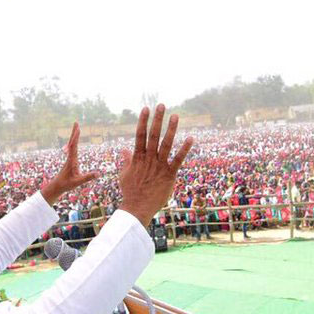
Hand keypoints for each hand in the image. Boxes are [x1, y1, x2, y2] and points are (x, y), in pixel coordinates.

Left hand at [41, 123, 99, 204]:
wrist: (57, 186)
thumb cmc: (66, 184)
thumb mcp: (78, 182)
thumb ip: (87, 177)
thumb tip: (98, 173)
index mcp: (72, 161)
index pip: (74, 147)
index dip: (76, 138)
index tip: (78, 129)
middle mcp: (70, 157)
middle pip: (72, 142)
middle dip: (74, 132)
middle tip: (76, 122)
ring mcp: (69, 158)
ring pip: (71, 144)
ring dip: (74, 136)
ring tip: (77, 128)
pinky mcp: (70, 160)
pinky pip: (72, 148)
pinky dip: (74, 142)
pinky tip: (75, 141)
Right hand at [118, 105, 193, 227]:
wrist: (137, 208)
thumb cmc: (130, 192)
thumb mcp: (124, 175)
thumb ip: (126, 161)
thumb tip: (123, 150)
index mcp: (137, 158)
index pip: (140, 135)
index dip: (143, 121)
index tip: (146, 109)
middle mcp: (149, 159)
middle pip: (153, 135)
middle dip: (157, 119)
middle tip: (162, 105)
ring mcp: (159, 166)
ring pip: (166, 144)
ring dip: (171, 129)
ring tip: (175, 116)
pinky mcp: (169, 175)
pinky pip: (178, 160)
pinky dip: (184, 149)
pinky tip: (190, 138)